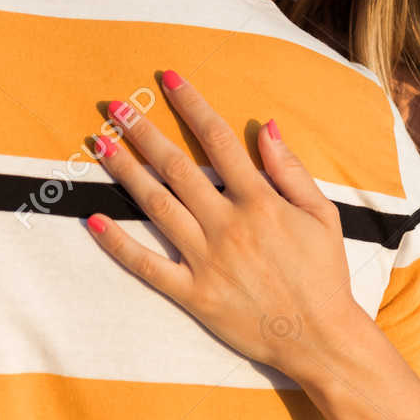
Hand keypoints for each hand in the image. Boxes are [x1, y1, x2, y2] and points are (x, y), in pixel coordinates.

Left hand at [83, 69, 368, 380]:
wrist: (320, 339)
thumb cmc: (324, 275)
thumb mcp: (323, 215)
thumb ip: (291, 170)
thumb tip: (266, 126)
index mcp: (260, 202)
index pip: (219, 141)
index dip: (192, 106)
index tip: (168, 80)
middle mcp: (228, 226)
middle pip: (177, 167)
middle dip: (144, 132)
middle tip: (116, 107)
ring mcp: (207, 261)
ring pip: (157, 206)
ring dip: (125, 172)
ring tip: (99, 144)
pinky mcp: (193, 295)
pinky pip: (148, 266)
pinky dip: (119, 244)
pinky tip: (94, 219)